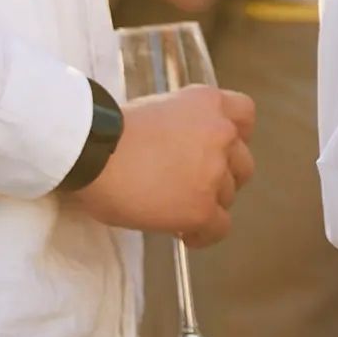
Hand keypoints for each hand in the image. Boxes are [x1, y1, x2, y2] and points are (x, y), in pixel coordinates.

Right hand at [72, 85, 255, 242]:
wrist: (92, 152)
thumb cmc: (110, 131)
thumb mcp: (159, 109)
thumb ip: (185, 125)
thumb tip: (184, 150)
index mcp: (208, 103)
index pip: (245, 115)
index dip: (235, 136)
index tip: (218, 150)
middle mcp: (220, 133)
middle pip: (242, 162)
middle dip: (222, 176)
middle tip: (193, 186)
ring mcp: (214, 172)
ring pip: (229, 196)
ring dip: (208, 203)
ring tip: (178, 209)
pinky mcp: (202, 207)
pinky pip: (219, 228)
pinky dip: (203, 234)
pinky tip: (183, 234)